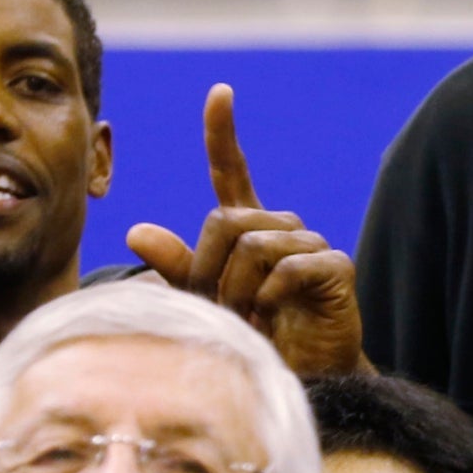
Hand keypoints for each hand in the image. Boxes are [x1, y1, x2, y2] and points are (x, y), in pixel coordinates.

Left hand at [126, 84, 368, 378]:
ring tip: (245, 319)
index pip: (233, 171)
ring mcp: (312, 246)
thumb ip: (176, 267)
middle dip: (209, 269)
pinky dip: (270, 293)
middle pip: (227, 220)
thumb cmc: (253, 341)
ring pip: (255, 243)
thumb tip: (136, 231)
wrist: (304, 379)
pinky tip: (269, 314)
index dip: (223, 133)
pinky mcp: (336, 268)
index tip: (219, 92)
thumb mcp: (204, 302)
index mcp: (249, 229)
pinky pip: (290, 265)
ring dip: (237, 287)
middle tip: (217, 310)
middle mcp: (282, 230)